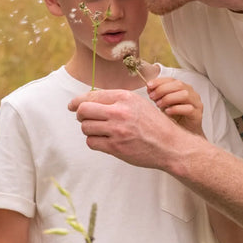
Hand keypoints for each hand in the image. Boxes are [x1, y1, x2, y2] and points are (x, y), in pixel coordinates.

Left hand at [67, 88, 188, 168]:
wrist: (170, 145)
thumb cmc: (154, 124)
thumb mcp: (138, 104)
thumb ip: (116, 100)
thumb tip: (89, 101)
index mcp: (125, 97)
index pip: (91, 95)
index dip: (78, 101)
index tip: (72, 106)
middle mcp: (119, 112)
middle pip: (83, 110)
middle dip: (80, 114)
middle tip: (85, 118)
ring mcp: (117, 130)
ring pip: (85, 127)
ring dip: (89, 129)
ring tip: (99, 130)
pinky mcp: (116, 147)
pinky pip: (92, 142)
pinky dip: (94, 141)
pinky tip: (103, 140)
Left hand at [146, 74, 203, 135]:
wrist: (185, 134)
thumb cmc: (176, 118)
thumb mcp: (164, 104)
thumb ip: (158, 95)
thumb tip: (149, 87)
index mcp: (184, 88)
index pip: (172, 79)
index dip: (160, 81)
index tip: (149, 85)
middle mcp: (192, 94)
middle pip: (179, 85)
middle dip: (162, 89)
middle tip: (152, 96)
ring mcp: (196, 104)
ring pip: (185, 95)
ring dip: (169, 98)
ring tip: (159, 104)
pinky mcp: (197, 115)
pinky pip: (188, 109)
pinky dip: (176, 109)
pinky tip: (167, 112)